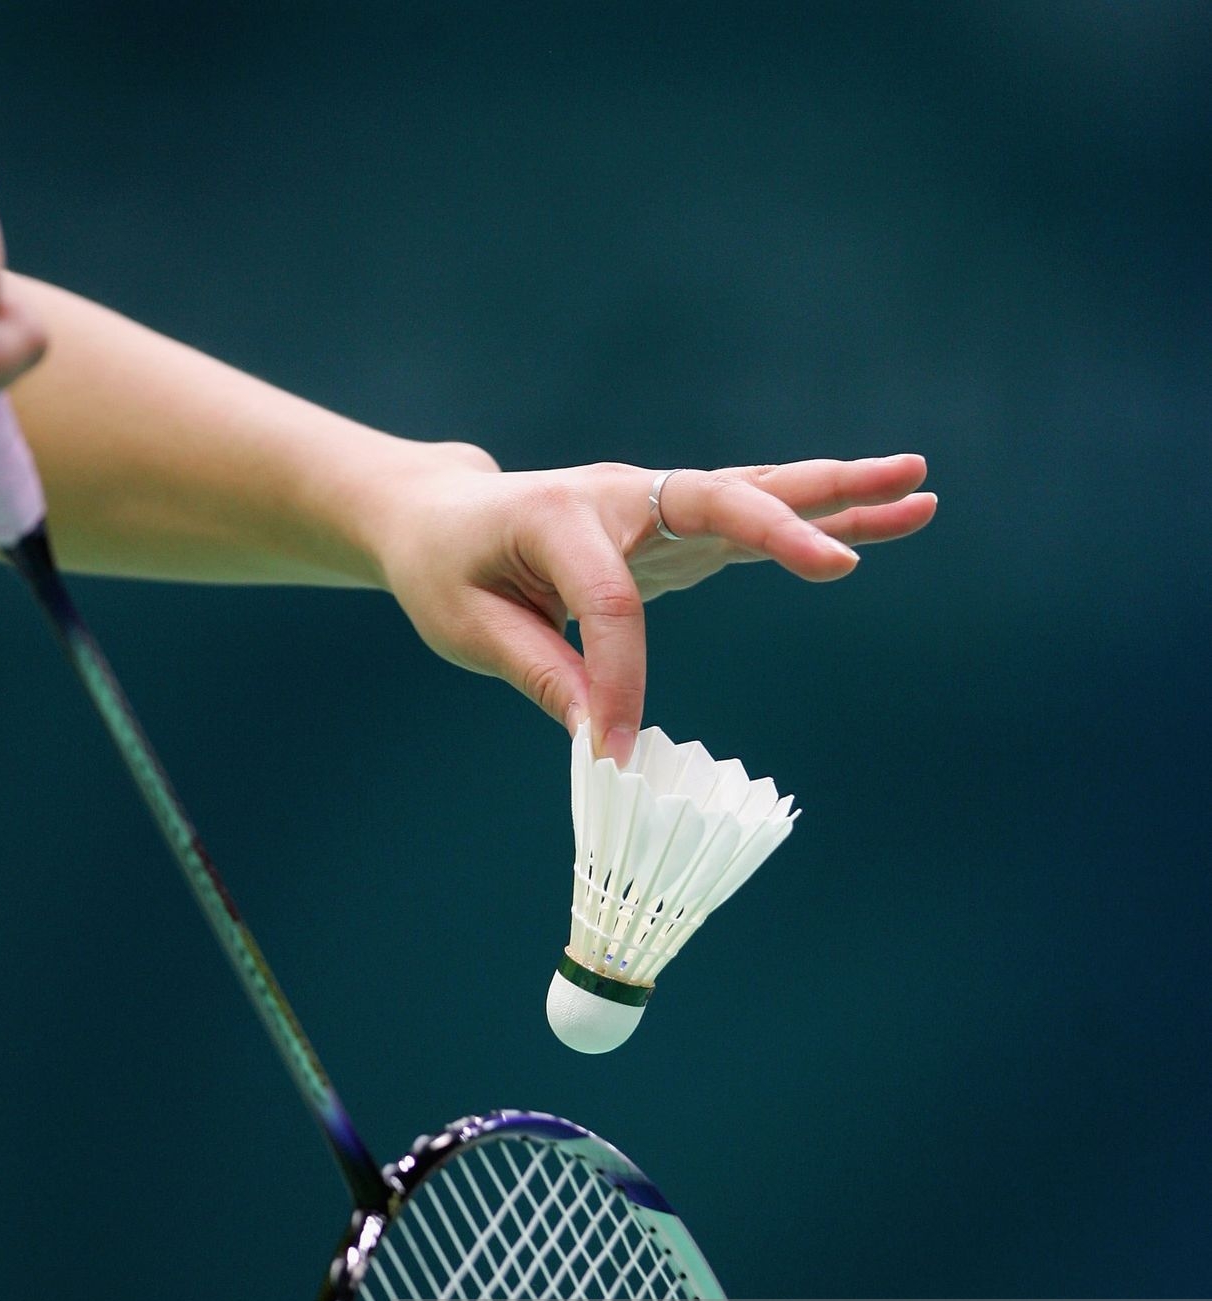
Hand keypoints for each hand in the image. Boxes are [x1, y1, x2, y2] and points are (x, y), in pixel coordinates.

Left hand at [375, 450, 934, 762]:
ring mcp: (660, 505)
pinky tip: (894, 511)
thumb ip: (538, 671)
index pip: (609, 602)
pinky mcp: (684, 529)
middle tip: (843, 559)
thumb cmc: (448, 571)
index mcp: (557, 517)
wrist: (443, 518)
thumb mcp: (467, 627)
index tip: (610, 750)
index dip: (617, 680)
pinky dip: (826, 516)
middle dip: (782, 529)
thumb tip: (602, 734)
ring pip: (758, 495)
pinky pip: (761, 521)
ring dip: (840, 493)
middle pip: (716, 501)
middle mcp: (621, 496)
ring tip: (923, 485)